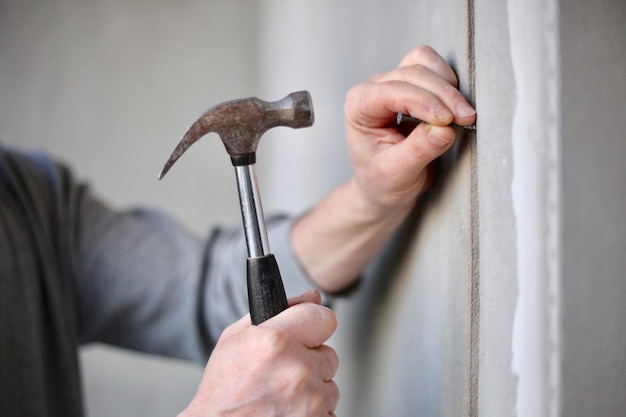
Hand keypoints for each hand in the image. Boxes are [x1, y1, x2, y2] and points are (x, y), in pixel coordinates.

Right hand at [179, 290, 338, 416]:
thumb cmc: (222, 392)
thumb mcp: (235, 339)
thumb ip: (279, 311)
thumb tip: (311, 297)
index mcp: (275, 341)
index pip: (324, 317)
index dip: (314, 325)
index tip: (308, 333)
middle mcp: (296, 368)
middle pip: (328, 354)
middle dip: (309, 361)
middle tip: (283, 373)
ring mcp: (309, 399)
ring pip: (329, 384)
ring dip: (312, 389)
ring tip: (282, 395)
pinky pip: (329, 410)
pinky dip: (314, 411)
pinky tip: (289, 410)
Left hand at [344, 44, 476, 217]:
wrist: (384, 187)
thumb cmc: (382, 181)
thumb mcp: (398, 174)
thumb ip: (419, 150)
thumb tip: (445, 129)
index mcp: (359, 107)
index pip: (393, 91)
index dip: (425, 102)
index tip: (449, 121)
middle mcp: (372, 89)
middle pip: (412, 73)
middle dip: (443, 95)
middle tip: (466, 119)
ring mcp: (391, 83)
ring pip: (423, 62)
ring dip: (447, 85)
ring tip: (463, 115)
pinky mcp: (411, 84)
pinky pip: (432, 66)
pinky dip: (448, 81)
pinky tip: (455, 106)